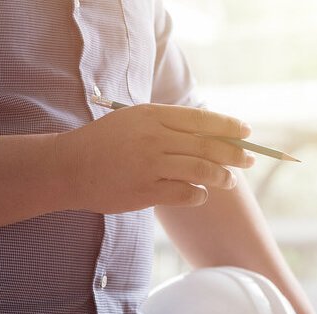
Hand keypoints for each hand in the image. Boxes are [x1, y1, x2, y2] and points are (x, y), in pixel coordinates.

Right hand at [54, 104, 254, 212]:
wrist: (67, 168)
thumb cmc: (105, 143)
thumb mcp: (134, 121)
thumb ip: (169, 125)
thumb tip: (213, 133)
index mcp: (152, 115)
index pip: (202, 120)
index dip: (229, 126)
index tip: (247, 132)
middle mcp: (154, 138)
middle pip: (209, 146)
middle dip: (235, 153)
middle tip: (250, 160)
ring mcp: (151, 165)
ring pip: (203, 170)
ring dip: (223, 177)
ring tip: (230, 181)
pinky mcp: (146, 191)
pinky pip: (187, 193)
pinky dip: (199, 194)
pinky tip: (200, 194)